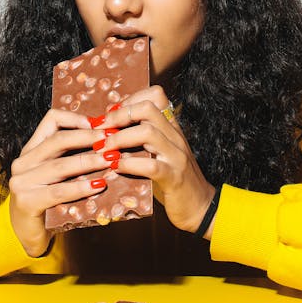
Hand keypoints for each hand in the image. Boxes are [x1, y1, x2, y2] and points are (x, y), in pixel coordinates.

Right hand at [8, 108, 112, 256]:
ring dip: (89, 161)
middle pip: (58, 140)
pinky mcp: (26, 201)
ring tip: (110, 160)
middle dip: (88, 138)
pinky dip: (80, 187)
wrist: (26, 234)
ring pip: (60, 165)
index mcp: (31, 149)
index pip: (51, 120)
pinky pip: (58, 191)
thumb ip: (71, 156)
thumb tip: (106, 140)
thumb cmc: (47, 202)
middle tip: (112, 139)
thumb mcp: (57, 174)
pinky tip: (98, 185)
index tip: (99, 124)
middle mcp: (23, 162)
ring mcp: (21, 182)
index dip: (76, 119)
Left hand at [97, 86, 216, 236]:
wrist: (201, 206)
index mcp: (172, 128)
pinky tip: (116, 167)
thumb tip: (109, 129)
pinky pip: (150, 165)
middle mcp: (176, 137)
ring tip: (103, 149)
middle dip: (119, 115)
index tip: (111, 114)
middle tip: (100, 128)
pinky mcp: (174, 178)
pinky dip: (128, 164)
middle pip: (148, 108)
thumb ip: (141, 139)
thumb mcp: (160, 153)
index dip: (129, 100)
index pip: (156, 95)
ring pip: (148, 133)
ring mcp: (176, 156)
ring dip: (119, 139)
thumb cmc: (173, 179)